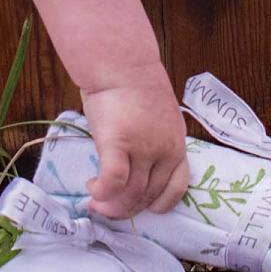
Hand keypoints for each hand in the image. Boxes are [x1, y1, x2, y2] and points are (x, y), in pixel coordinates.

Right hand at [81, 67, 189, 218]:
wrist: (122, 62)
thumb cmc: (135, 84)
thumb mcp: (159, 117)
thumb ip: (153, 141)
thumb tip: (136, 164)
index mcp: (178, 144)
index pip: (177, 187)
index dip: (159, 204)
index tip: (142, 207)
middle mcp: (165, 150)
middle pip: (149, 194)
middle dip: (127, 208)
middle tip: (107, 209)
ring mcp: (143, 148)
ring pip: (131, 193)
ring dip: (112, 204)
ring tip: (96, 201)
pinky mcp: (119, 143)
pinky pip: (113, 181)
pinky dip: (102, 192)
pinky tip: (93, 188)